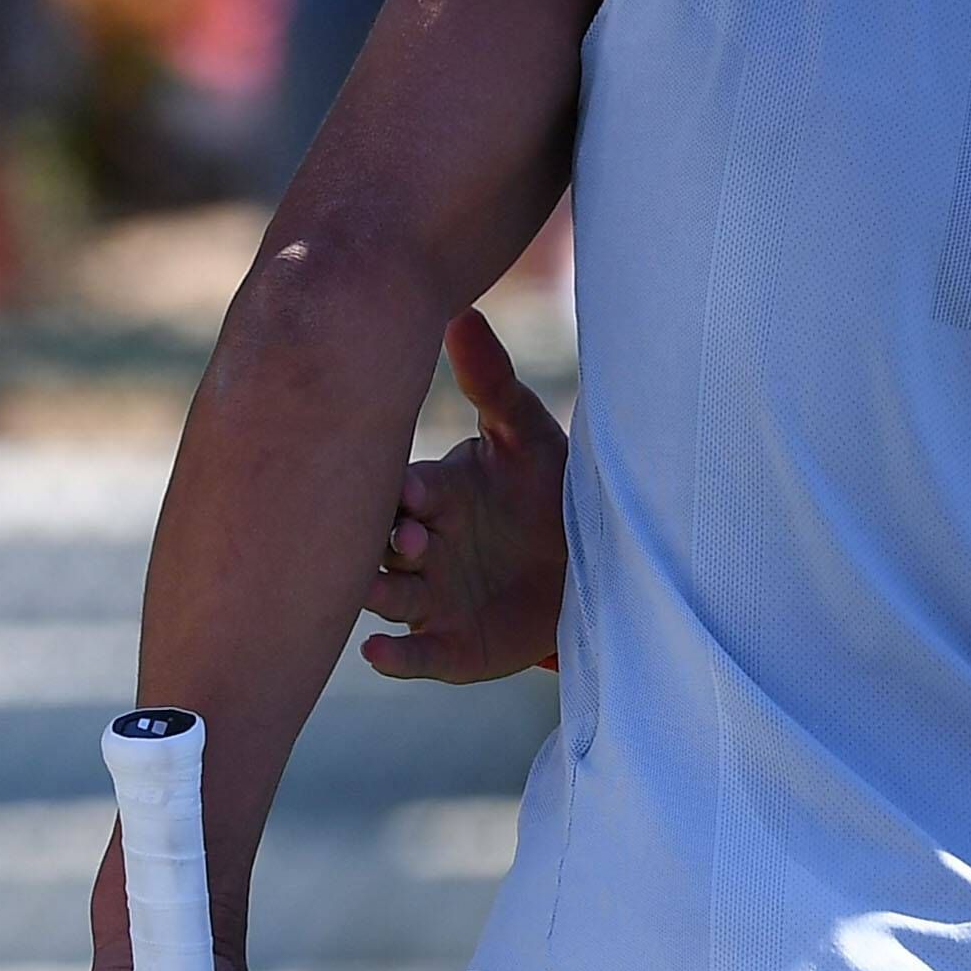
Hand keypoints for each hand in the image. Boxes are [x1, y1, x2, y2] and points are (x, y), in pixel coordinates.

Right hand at [361, 308, 569, 681]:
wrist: (592, 564)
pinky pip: (412, 655)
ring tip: (379, 589)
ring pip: (386, 596)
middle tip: (411, 537)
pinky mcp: (448, 648)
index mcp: (430, 494)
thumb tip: (461, 313)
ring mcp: (429, 598)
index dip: (402, 492)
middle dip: (386, 542)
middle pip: (379, 543)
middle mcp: (418, 545)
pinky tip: (378, 654)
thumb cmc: (551, 490)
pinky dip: (393, 658)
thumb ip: (494, 382)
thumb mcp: (529, 435)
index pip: (398, 489)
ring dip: (378, 592)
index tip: (412, 490)